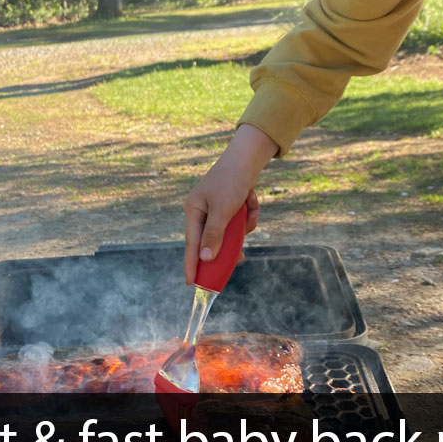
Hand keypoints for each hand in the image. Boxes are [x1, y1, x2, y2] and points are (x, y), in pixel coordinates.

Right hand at [183, 124, 277, 283]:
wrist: (248, 158)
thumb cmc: (231, 181)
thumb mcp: (223, 210)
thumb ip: (214, 235)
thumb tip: (204, 259)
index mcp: (193, 211)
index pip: (192, 244)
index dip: (192, 264)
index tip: (191, 283)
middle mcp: (202, 211)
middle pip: (214, 241)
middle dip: (230, 243)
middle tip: (238, 258)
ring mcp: (216, 209)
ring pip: (231, 232)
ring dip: (243, 225)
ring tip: (248, 207)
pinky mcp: (230, 207)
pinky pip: (240, 222)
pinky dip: (249, 215)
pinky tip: (251, 199)